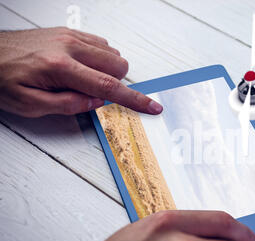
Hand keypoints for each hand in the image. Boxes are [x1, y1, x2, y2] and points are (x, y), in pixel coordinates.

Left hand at [0, 28, 162, 116]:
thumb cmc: (2, 79)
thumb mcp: (30, 105)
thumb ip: (68, 105)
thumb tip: (96, 102)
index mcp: (61, 68)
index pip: (108, 86)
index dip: (134, 99)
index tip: (152, 106)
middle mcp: (69, 47)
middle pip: (118, 65)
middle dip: (116, 83)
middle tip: (95, 93)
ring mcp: (69, 36)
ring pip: (112, 53)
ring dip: (108, 70)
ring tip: (84, 80)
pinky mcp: (67, 31)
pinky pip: (100, 43)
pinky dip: (100, 58)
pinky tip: (83, 66)